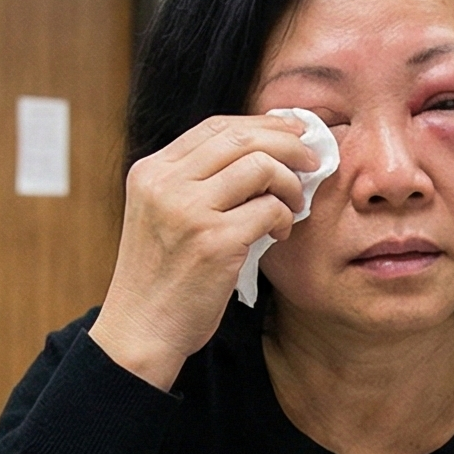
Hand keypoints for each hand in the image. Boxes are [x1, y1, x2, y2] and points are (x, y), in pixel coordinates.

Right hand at [89, 115, 312, 389]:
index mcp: (151, 171)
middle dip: (288, 144)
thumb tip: (264, 155)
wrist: (140, 329)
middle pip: (241, 138)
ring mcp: (187, 211)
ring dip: (290, 184)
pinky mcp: (213, 241)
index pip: (215, 126)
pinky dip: (284, 219)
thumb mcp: (165, 216)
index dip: (262, 124)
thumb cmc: (162, 277)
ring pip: (260, 166)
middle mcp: (165, 183)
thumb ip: (198, 183)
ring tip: (294, 206)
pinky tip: (280, 235)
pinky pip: (268, 210)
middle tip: (313, 161)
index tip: (293, 132)